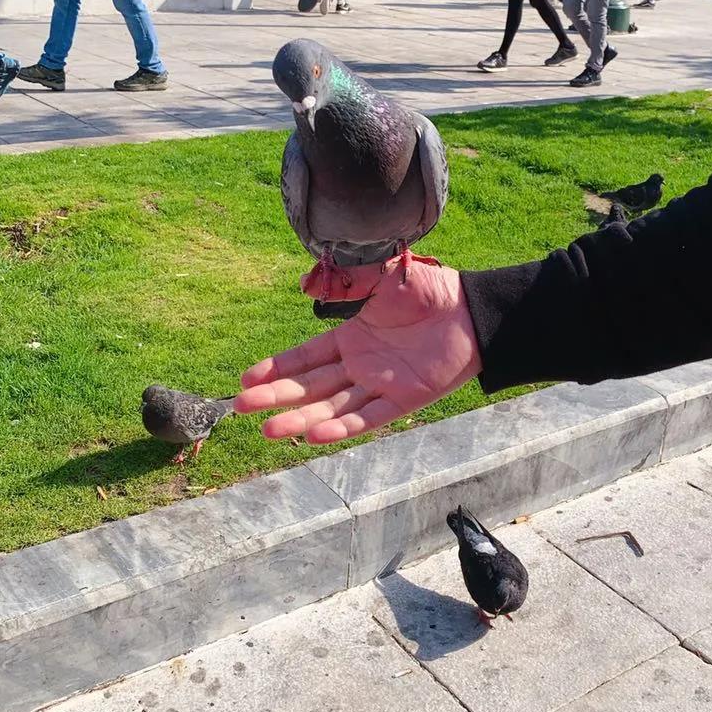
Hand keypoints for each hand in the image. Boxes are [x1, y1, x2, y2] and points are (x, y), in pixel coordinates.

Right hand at [235, 257, 480, 442]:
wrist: (471, 308)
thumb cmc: (428, 289)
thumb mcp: (379, 277)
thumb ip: (345, 282)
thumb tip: (304, 286)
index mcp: (352, 338)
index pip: (305, 358)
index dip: (276, 369)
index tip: (245, 381)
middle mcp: (360, 365)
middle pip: (310, 387)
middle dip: (275, 398)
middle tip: (241, 409)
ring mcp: (380, 384)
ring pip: (332, 407)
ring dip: (300, 419)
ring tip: (268, 431)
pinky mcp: (403, 399)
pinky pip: (368, 417)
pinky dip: (341, 427)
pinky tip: (314, 435)